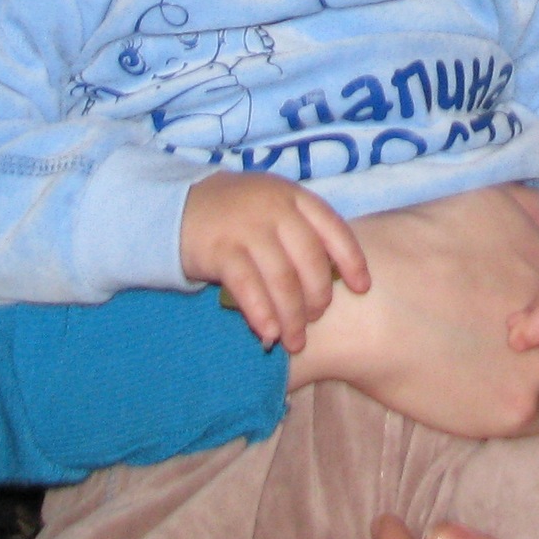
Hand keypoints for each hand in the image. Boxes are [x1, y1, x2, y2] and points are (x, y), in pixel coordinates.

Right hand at [180, 172, 369, 352]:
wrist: (176, 208)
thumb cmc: (237, 216)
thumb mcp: (274, 208)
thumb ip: (301, 232)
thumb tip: (336, 277)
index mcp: (294, 197)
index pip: (334, 230)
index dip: (352, 261)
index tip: (362, 289)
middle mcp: (275, 208)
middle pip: (310, 260)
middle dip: (318, 298)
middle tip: (315, 320)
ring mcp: (247, 227)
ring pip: (282, 279)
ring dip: (292, 317)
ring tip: (295, 341)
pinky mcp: (220, 249)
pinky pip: (249, 288)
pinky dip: (263, 315)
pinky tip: (269, 335)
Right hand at [288, 185, 538, 436]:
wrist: (365, 310)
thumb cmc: (409, 247)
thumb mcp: (481, 201)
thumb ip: (531, 207)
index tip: (508, 311)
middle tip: (501, 346)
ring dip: (534, 382)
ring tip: (491, 375)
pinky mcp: (515, 412)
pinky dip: (515, 413)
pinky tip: (482, 396)